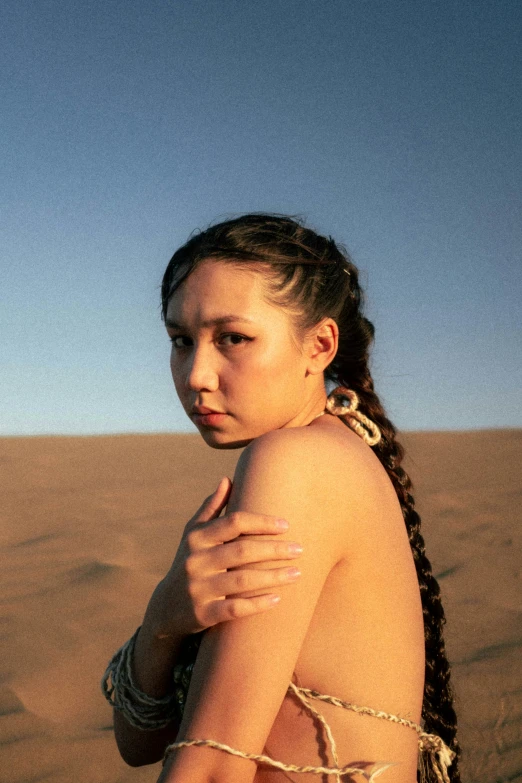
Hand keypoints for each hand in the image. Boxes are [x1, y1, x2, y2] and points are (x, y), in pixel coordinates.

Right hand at [148, 476, 302, 637]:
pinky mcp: (202, 614)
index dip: (261, 522)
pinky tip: (278, 599)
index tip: (286, 525)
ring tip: (297, 573)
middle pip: (241, 551)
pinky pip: (234, 609)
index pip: (234, 523)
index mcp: (197, 538)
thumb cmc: (191, 561)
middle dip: (274, 549)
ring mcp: (198, 588)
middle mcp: (195, 561)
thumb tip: (227, 479)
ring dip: (273, 576)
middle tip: (300, 549)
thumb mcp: (194, 535)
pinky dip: (257, 604)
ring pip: (242, 580)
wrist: (167, 606)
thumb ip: (211, 508)